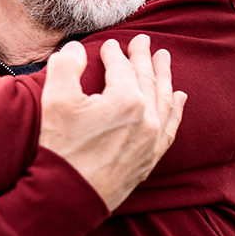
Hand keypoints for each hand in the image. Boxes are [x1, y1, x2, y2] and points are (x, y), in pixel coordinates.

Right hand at [38, 35, 187, 210]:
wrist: (69, 195)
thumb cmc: (61, 147)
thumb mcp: (55, 99)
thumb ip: (66, 66)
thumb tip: (76, 49)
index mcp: (126, 99)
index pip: (122, 68)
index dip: (115, 53)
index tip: (109, 44)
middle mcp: (146, 117)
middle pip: (147, 79)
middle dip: (144, 57)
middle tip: (144, 40)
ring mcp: (152, 138)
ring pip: (164, 99)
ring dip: (164, 76)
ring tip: (164, 59)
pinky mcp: (151, 157)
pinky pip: (171, 126)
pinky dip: (175, 109)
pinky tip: (178, 98)